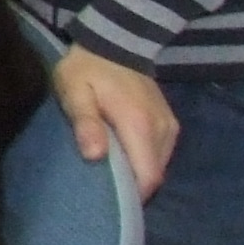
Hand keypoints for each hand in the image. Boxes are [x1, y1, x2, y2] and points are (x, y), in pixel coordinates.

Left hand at [51, 43, 178, 197]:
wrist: (114, 42)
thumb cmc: (87, 68)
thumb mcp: (74, 91)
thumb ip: (85, 122)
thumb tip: (95, 156)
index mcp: (140, 125)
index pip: (147, 177)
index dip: (132, 197)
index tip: (108, 202)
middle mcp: (162, 129)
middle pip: (154, 176)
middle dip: (132, 188)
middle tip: (104, 190)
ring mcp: (169, 126)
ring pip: (158, 166)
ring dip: (137, 173)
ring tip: (110, 172)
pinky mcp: (169, 123)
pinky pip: (161, 154)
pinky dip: (143, 161)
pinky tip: (122, 157)